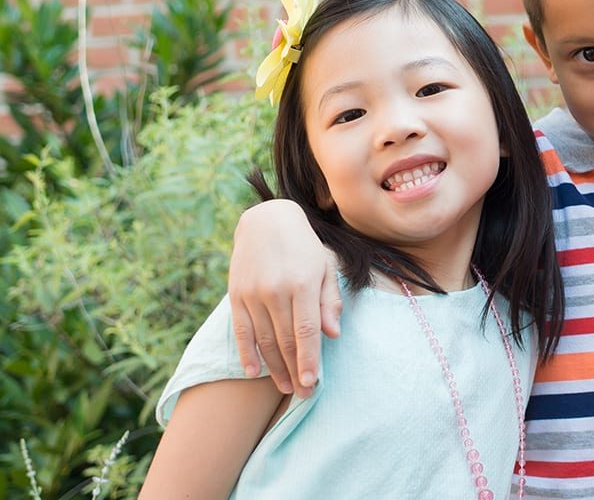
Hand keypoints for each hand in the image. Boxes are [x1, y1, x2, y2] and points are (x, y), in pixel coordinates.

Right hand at [227, 199, 340, 397]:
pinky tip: (253, 372)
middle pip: (285, 341)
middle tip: (304, 395)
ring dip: (274, 368)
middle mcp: (276, 290)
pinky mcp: (236, 295)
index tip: (313, 384)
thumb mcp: (326, 267)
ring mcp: (253, 294)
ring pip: (263, 340)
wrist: (267, 221)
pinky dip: (246, 354)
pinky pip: (241, 331)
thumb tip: (333, 335)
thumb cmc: (304, 247)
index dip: (309, 360)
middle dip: (295, 371)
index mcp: (303, 283)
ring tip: (285, 388)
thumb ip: (329, 301)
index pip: (306, 331)